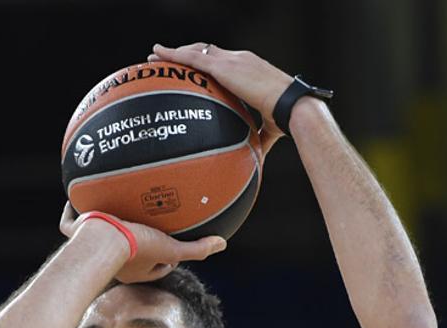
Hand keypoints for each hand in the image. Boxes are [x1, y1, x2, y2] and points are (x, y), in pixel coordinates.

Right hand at [59, 202, 225, 283]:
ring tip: (113, 207)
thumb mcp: (172, 248)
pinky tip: (75, 196)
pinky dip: (72, 211)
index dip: (166, 258)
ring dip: (104, 224)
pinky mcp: (75, 233)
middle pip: (128, 251)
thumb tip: (223, 244)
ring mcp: (92, 246)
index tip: (173, 245)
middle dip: (134, 240)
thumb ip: (197, 249)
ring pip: (99, 235)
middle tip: (143, 226)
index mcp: (135, 270)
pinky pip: (71, 220)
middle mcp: (113, 262)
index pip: (156, 266)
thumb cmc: (137, 247)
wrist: (102, 241)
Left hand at [148, 42, 291, 157]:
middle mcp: (240, 59)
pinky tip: (159, 54)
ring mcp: (232, 61)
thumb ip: (259, 137)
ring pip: (196, 51)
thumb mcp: (269, 127)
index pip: (223, 61)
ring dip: (174, 52)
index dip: (207, 62)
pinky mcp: (225, 67)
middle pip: (207, 51)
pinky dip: (174, 55)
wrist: (292, 105)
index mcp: (250, 69)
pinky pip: (192, 58)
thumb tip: (255, 156)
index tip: (194, 69)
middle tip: (167, 58)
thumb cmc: (287, 117)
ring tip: (154, 55)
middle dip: (187, 53)